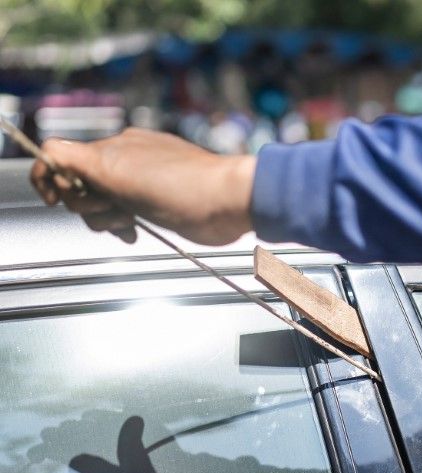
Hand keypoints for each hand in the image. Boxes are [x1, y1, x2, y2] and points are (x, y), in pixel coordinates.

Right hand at [29, 128, 256, 245]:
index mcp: (112, 149)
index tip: (54, 199)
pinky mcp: (155, 205)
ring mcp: (141, 183)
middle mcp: (124, 162)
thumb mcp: (118, 170)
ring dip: (107, 219)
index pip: (61, 156)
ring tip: (128, 222)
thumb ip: (77, 160)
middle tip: (112, 208)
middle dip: (88, 204)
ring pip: (100, 205)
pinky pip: (124, 216)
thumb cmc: (183, 185)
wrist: (229, 203)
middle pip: (78, 186)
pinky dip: (122, 226)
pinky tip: (134, 232)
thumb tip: (49, 157)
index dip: (52, 178)